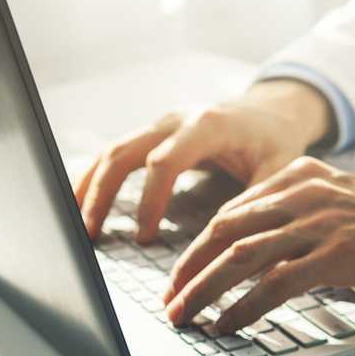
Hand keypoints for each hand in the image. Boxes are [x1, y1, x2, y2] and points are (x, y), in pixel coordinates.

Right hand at [74, 80, 334, 241]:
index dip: (151, 200)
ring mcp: (160, 124)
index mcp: (208, 126)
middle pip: (124, 152)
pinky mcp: (153, 134)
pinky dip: (96, 177)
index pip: (165, 162)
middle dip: (103, 193)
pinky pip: (116, 153)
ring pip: (112, 150)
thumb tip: (232, 243)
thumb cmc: (276, 142)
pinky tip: (82, 203)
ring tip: (75, 223)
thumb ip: (258, 200)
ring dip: (90, 186)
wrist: (272, 112)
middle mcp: (176, 119)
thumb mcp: (279, 169)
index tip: (145, 237)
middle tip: (90, 233)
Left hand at [163, 156, 354, 331]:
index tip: (181, 276)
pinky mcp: (338, 254)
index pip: (233, 211)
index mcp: (301, 176)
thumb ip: (298, 219)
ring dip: (206, 290)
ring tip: (187, 316)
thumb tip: (255, 257)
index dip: (199, 248)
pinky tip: (230, 323)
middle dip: (190, 269)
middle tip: (170, 300)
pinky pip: (276, 282)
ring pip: (243, 255)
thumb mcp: (341, 208)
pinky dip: (246, 306)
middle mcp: (306, 192)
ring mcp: (322, 222)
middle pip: (227, 230)